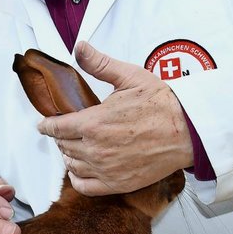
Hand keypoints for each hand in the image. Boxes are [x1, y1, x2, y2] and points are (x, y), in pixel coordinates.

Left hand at [38, 41, 193, 195]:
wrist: (187, 130)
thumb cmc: (161, 103)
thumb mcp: (129, 76)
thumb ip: (99, 64)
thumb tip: (80, 46)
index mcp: (93, 122)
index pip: (57, 127)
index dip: (48, 125)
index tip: (44, 125)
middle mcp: (95, 149)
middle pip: (64, 145)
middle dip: (62, 137)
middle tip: (67, 131)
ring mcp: (106, 169)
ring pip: (72, 165)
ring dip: (69, 155)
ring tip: (75, 147)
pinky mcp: (118, 184)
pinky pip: (85, 186)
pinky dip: (77, 178)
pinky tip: (80, 170)